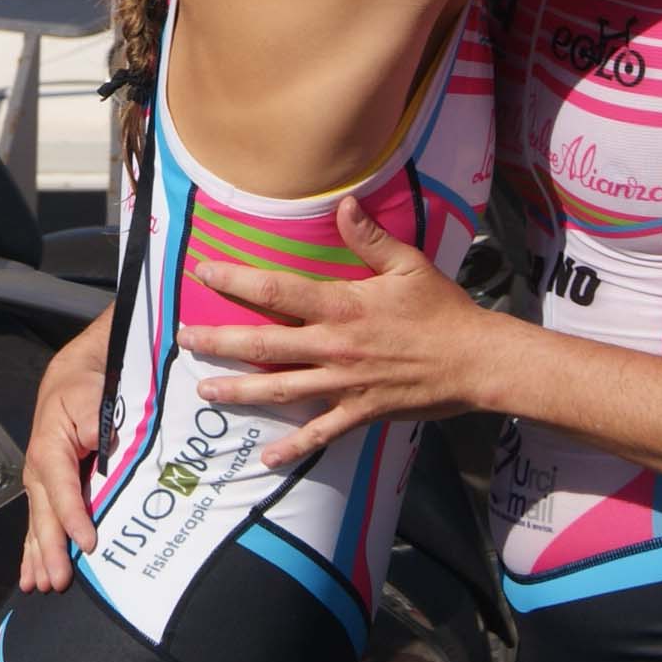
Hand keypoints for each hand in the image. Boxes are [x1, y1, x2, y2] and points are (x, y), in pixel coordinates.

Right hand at [17, 348, 104, 591]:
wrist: (78, 371)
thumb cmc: (86, 385)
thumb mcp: (92, 397)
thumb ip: (97, 426)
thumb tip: (104, 452)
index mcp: (49, 448)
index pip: (62, 489)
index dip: (74, 518)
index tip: (89, 544)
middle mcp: (39, 468)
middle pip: (44, 514)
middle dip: (49, 550)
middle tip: (55, 582)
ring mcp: (41, 478)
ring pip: (37, 522)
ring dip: (37, 555)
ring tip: (37, 585)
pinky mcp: (49, 484)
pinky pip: (40, 518)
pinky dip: (35, 546)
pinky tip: (31, 569)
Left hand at [177, 197, 501, 467]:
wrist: (477, 361)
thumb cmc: (443, 311)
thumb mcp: (408, 265)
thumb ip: (370, 238)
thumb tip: (343, 204)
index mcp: (343, 306)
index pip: (277, 292)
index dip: (236, 281)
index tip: (203, 273)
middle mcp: (335, 346)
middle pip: (265, 345)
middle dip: (219, 342)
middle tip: (183, 339)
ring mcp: (345, 383)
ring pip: (280, 389)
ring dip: (239, 391)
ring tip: (204, 391)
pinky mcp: (361, 412)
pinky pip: (321, 434)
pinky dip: (293, 447)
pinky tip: (267, 457)